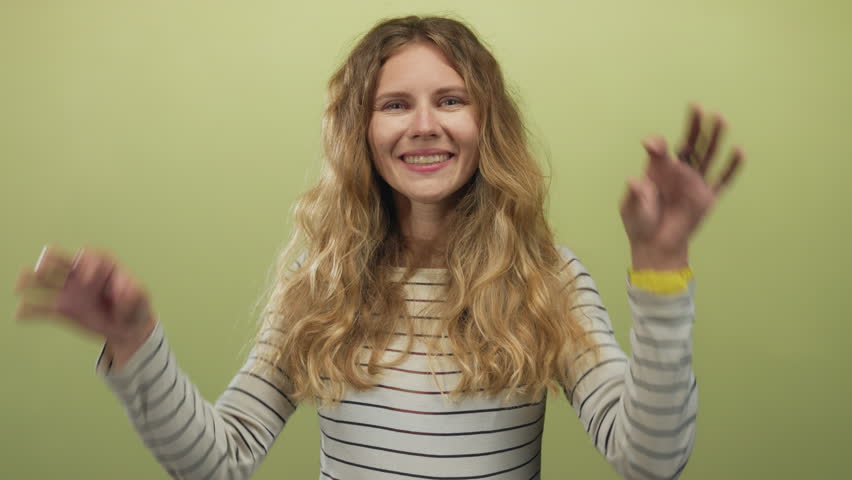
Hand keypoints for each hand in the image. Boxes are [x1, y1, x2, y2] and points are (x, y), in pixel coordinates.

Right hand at [14, 245, 155, 349]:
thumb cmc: (137, 308)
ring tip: (20, 285)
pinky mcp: (63, 310)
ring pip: (46, 281)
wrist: (129, 329)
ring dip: (32, 281)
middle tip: (42, 268)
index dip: (87, 264)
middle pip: (62, 261)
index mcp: (103, 268)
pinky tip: (20, 315)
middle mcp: (82, 276)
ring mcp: (71, 292)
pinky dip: (31, 311)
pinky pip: (43, 309)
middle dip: (50, 261)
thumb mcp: (142, 299)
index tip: (88, 280)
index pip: (89, 256)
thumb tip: (124, 289)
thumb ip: (135, 292)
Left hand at [619, 103, 744, 268]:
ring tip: (720, 118)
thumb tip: (634, 180)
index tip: (653, 145)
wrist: (655, 246)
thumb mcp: (631, 209)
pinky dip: (731, 167)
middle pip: (690, 145)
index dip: (658, 145)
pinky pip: (722, 181)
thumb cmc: (639, 224)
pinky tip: (739, 151)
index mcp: (658, 171)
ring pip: (708, 156)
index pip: (661, 150)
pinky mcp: (707, 198)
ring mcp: (694, 184)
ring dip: (714, 138)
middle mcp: (679, 172)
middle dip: (694, 127)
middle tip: (698, 108)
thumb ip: (634, 195)